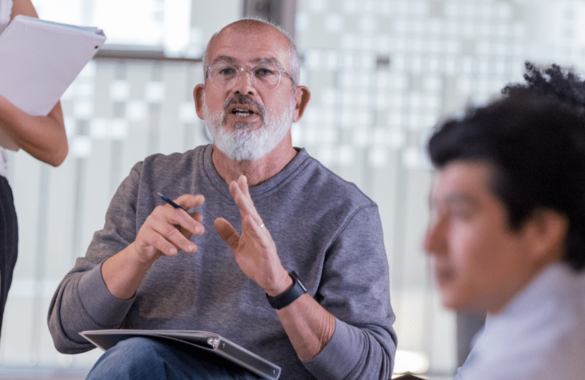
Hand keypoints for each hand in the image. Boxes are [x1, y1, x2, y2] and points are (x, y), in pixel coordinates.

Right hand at [131, 194, 204, 264]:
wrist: (148, 251)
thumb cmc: (168, 238)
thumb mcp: (182, 231)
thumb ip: (191, 224)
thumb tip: (199, 216)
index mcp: (173, 208)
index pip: (183, 201)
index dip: (192, 200)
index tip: (201, 199)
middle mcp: (161, 211)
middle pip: (176, 214)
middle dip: (190, 223)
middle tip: (201, 231)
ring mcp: (152, 221)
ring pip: (169, 230)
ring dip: (182, 240)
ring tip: (193, 249)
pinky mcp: (145, 233)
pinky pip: (157, 240)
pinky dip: (167, 246)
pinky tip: (174, 252)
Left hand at [214, 176, 291, 295]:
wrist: (269, 278)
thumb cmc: (256, 261)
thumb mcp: (237, 247)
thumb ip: (228, 234)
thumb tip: (216, 220)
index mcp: (250, 227)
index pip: (245, 208)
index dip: (240, 194)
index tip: (234, 181)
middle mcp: (258, 228)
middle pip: (249, 208)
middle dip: (243, 194)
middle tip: (236, 180)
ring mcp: (263, 237)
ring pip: (254, 219)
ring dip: (247, 207)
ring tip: (239, 195)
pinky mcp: (266, 248)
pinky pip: (260, 236)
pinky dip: (254, 227)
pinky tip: (248, 219)